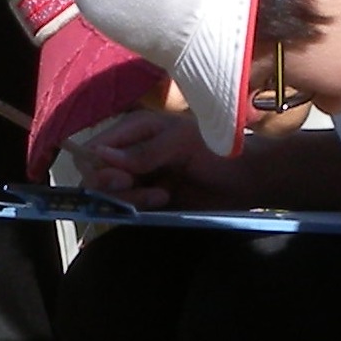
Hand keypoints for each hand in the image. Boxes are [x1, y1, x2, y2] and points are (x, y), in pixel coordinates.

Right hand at [63, 105, 221, 205]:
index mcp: (135, 130)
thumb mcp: (180, 142)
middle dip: (115, 187)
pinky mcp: (149, 201)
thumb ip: (142, 152)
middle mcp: (131, 154)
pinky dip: (139, 210)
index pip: (94, 149)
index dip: (97, 167)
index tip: (120, 179)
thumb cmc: (217, 150)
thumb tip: (100, 154)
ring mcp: (140, 178)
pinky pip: (128, 210)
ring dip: (131, 200)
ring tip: (162, 196)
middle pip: (97, 176)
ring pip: (111, 196)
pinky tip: (165, 203)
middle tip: (142, 188)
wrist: (246, 179)